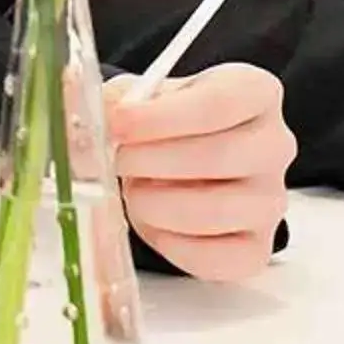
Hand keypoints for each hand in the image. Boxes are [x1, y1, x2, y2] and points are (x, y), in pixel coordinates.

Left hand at [109, 62, 292, 280]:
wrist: (188, 164)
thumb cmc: (167, 124)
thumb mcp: (142, 98)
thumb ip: (113, 96)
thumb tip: (69, 86)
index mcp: (254, 92)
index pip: (218, 103)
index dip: (162, 117)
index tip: (117, 124)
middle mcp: (274, 144)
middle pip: (218, 156)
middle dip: (152, 161)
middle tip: (118, 161)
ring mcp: (271, 200)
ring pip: (216, 211)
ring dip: (158, 204)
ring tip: (134, 191)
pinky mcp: (258, 247)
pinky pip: (217, 257)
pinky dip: (172, 244)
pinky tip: (152, 223)